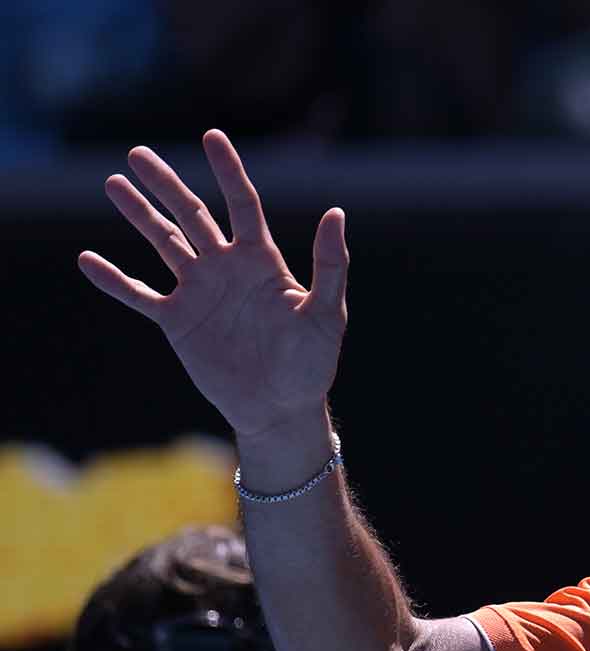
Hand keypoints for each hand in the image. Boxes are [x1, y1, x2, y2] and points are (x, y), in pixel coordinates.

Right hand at [78, 130, 347, 438]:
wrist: (281, 408)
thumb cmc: (312, 363)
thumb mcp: (328, 313)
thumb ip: (330, 264)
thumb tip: (336, 213)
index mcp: (263, 262)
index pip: (243, 204)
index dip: (228, 171)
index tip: (213, 137)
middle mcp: (226, 269)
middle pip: (192, 215)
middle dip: (167, 185)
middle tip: (138, 153)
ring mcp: (199, 293)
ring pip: (163, 244)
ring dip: (138, 216)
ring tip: (114, 183)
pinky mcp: (178, 322)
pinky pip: (140, 295)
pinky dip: (114, 280)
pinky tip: (88, 260)